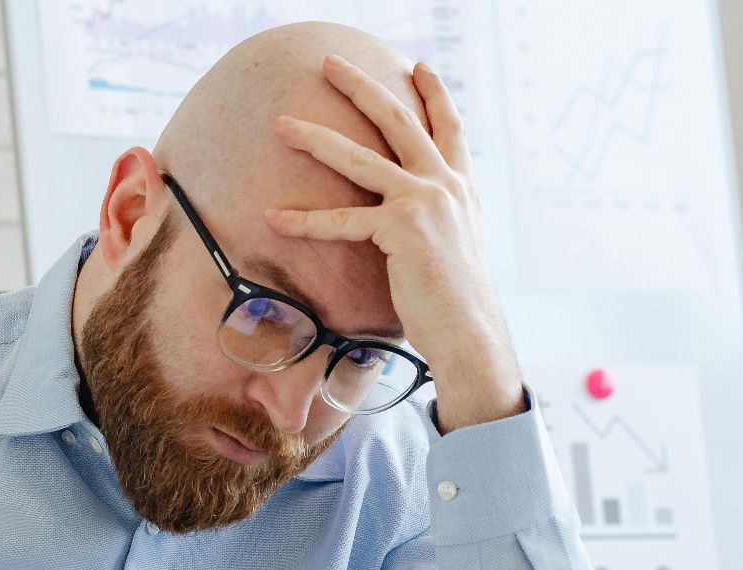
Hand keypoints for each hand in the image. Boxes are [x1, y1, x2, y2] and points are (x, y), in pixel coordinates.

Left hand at [264, 53, 522, 427]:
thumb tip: (411, 224)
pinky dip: (304, 221)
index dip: (435, 95)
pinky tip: (273, 218)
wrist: (469, 332)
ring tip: (283, 125)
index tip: (418, 67)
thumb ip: (436, 223)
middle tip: (329, 64)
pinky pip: (342, 221)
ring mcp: (425, 202)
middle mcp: (446, 186)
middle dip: (361, 87)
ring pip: (360, 158)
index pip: (450, 128)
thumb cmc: (454, 303)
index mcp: (462, 189)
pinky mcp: (402, 229)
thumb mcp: (453, 249)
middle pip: (398, 121)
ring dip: (316, 138)